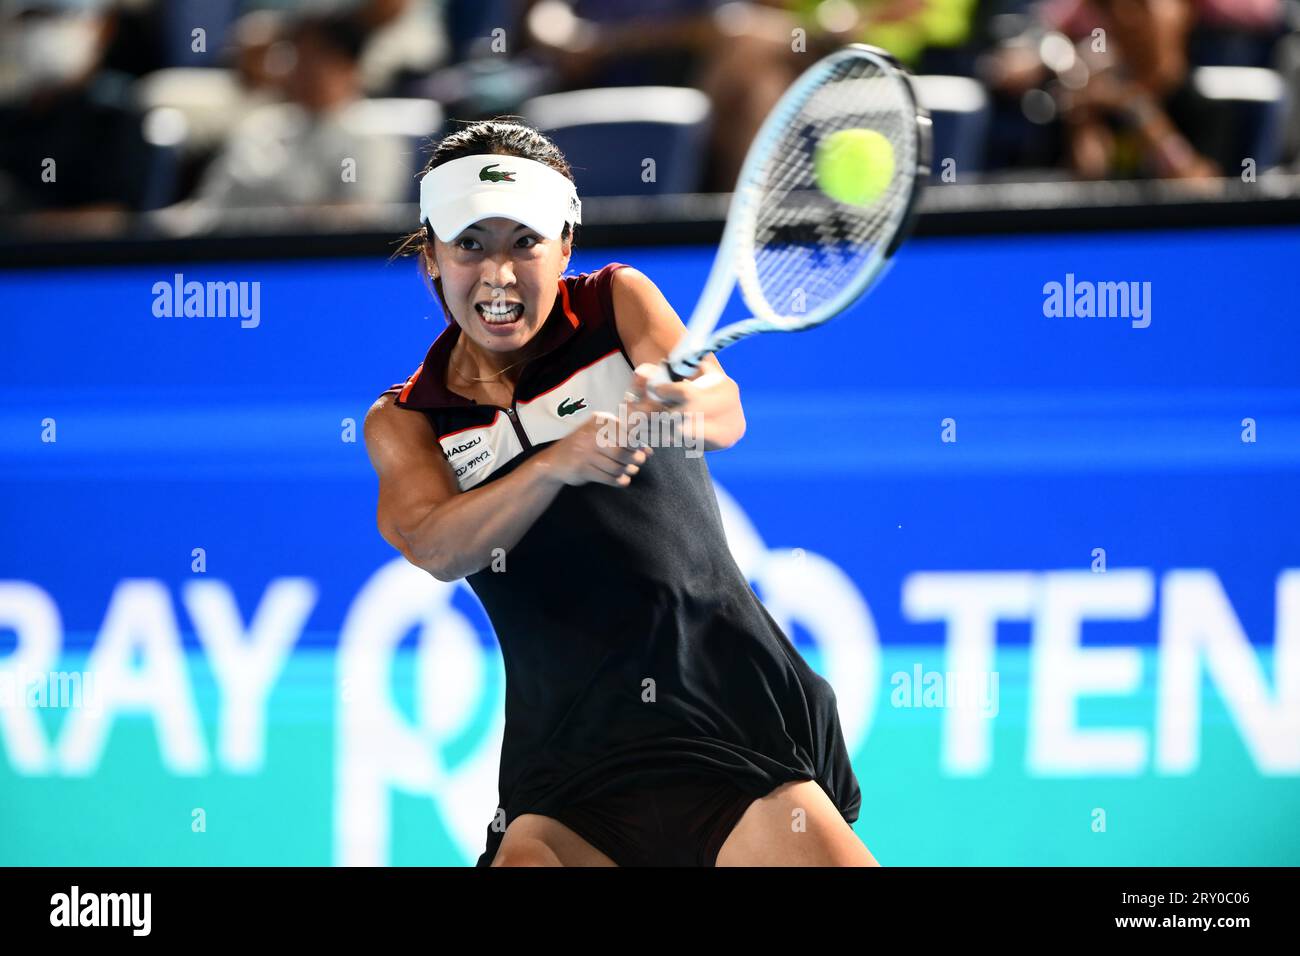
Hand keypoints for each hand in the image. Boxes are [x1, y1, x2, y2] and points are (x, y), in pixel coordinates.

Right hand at [537, 410, 653, 487]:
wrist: (555, 461)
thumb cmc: (585, 446)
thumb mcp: (604, 437)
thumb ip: (627, 441)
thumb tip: (649, 451)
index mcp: (600, 421)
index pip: (627, 430)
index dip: (639, 442)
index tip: (643, 448)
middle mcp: (592, 434)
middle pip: (623, 450)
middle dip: (635, 458)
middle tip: (638, 461)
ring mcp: (585, 452)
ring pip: (616, 466)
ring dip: (627, 471)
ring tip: (630, 471)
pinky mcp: (582, 469)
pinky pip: (608, 478)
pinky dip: (619, 481)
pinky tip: (623, 480)